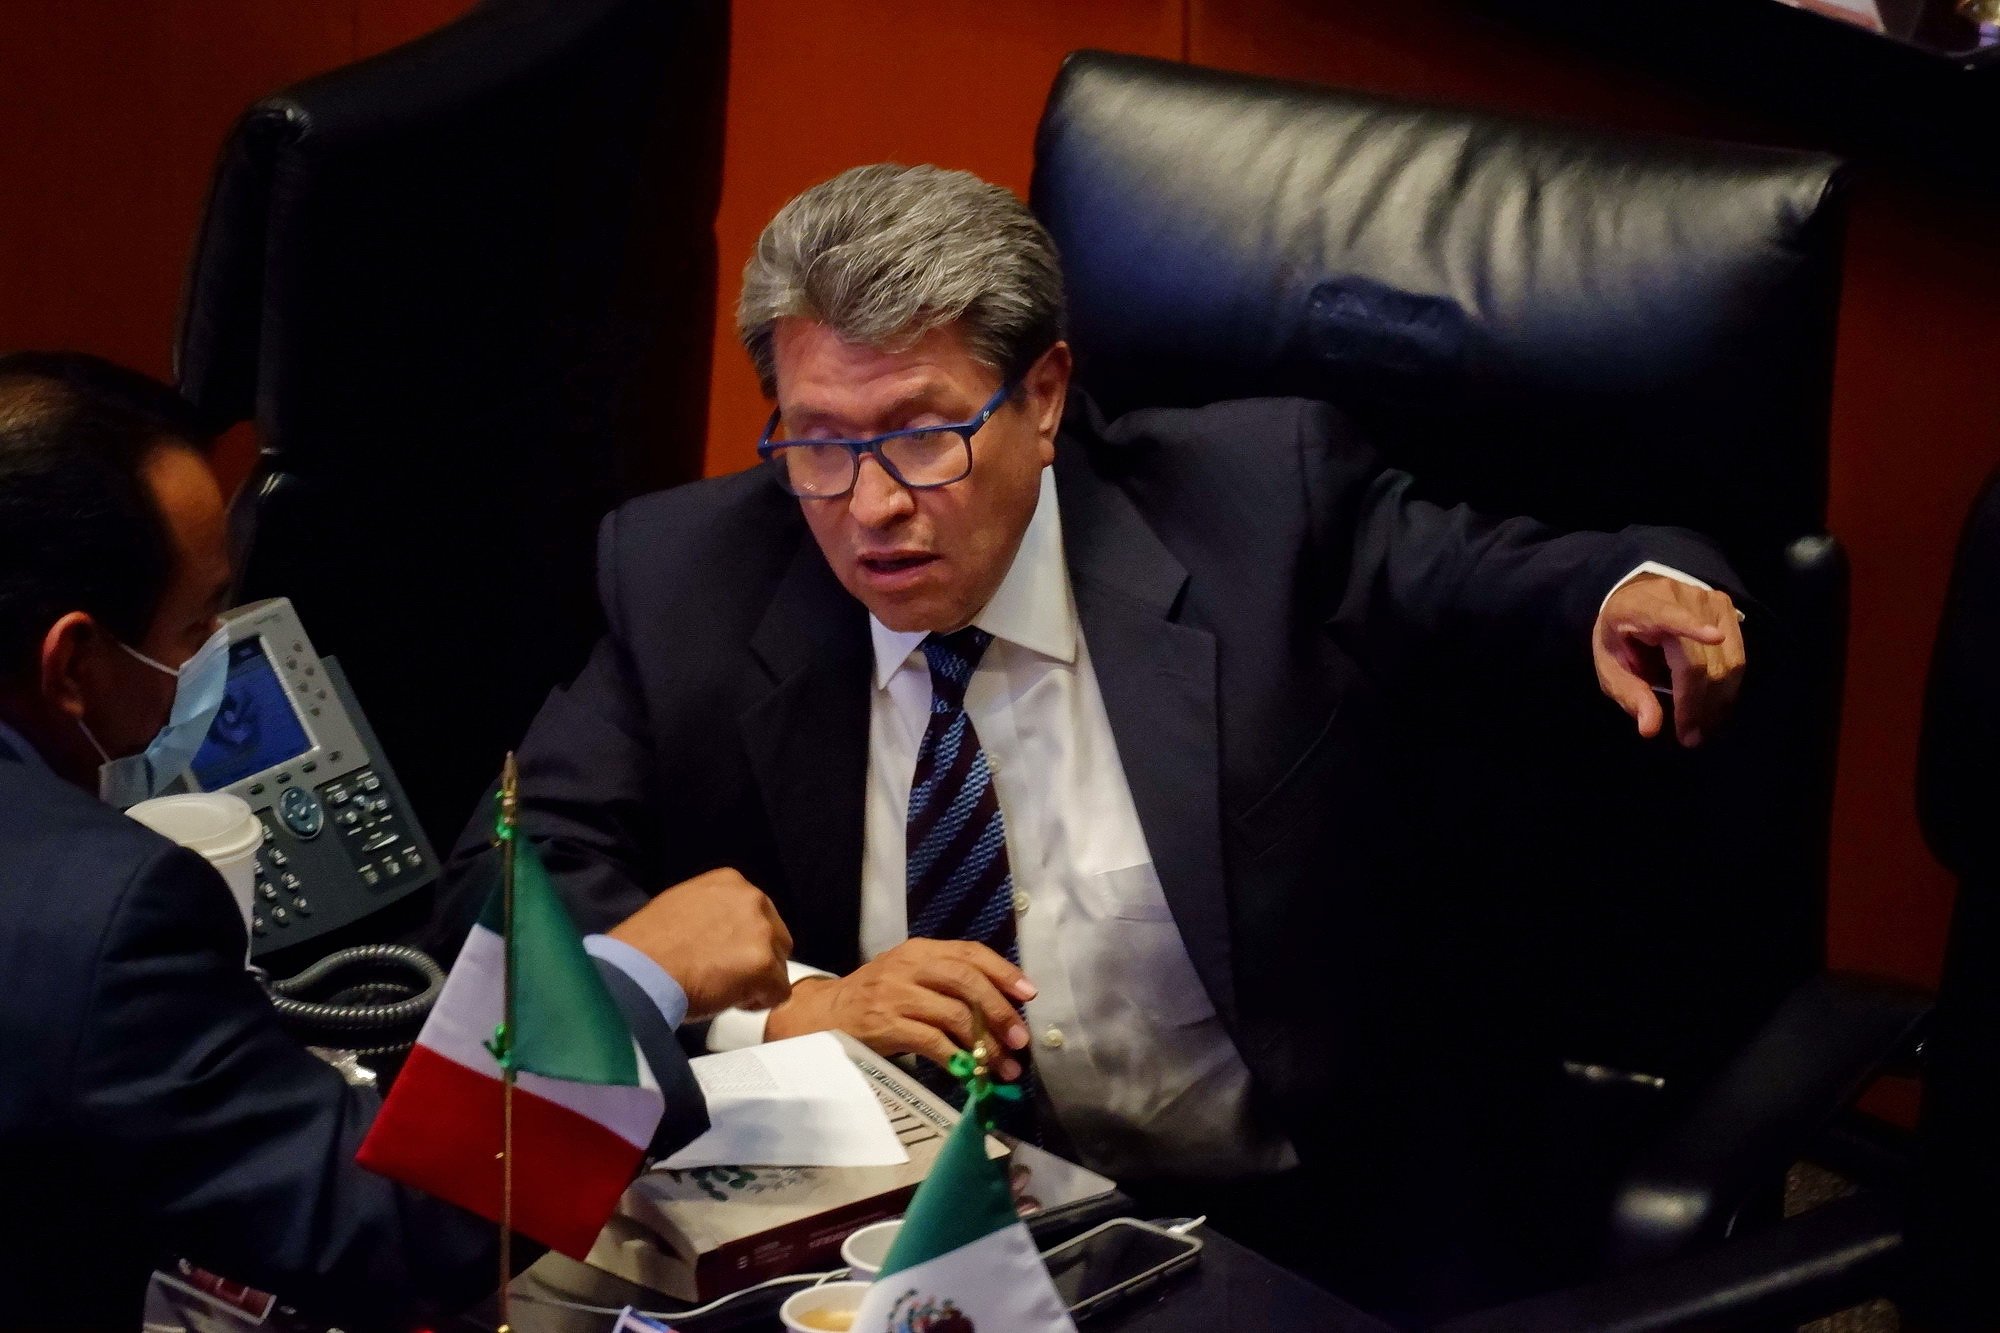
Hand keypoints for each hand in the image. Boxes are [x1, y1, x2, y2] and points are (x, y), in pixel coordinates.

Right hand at [607, 868, 793, 1020]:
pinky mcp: (764, 965)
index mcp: (731, 882)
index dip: (741, 942)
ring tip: (720, 989)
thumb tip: (723, 933)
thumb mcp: (682, 907)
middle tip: (723, 977)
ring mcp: (761, 932)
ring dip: (756, 982)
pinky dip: (757, 1003)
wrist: (637, 971)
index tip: (719, 956)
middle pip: (776, 938)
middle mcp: (752, 900)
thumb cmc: (647, 947)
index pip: (757, 915)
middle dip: (756, 960)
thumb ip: (712, 913)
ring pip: (779, 966)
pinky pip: (779, 993)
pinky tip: (727, 1001)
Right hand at [764, 939, 1037, 1080]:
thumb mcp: (909, 977)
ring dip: (984, 1044)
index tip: (1029, 994)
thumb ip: (947, 982)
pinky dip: (956, 1058)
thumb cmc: (874, 998)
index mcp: (919, 950)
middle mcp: (909, 966)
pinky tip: (970, 1072)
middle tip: (1020, 1040)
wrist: (822, 1015)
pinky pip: (931, 1041)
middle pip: (966, 982)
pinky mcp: (885, 1025)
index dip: (1003, 972)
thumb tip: (1001, 1009)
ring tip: (1003, 1067)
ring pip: (954, 1015)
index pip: (970, 953)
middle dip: (999, 1011)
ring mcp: (895, 995)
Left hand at [1594, 573, 1746, 746]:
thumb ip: (1629, 693)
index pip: (1667, 615)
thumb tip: (1651, 728)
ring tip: (1702, 728)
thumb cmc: (1620, 635)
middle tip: (1690, 738)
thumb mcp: (1609, 665)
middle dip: (1697, 704)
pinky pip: (1737, 657)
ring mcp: (1707, 601)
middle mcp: (1678, 596)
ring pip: (1727, 661)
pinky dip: (1728, 687)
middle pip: (1699, 659)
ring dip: (1718, 701)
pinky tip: (1716, 708)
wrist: (1638, 599)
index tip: (1714, 637)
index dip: (1690, 626)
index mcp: (1640, 606)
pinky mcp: (1726, 609)